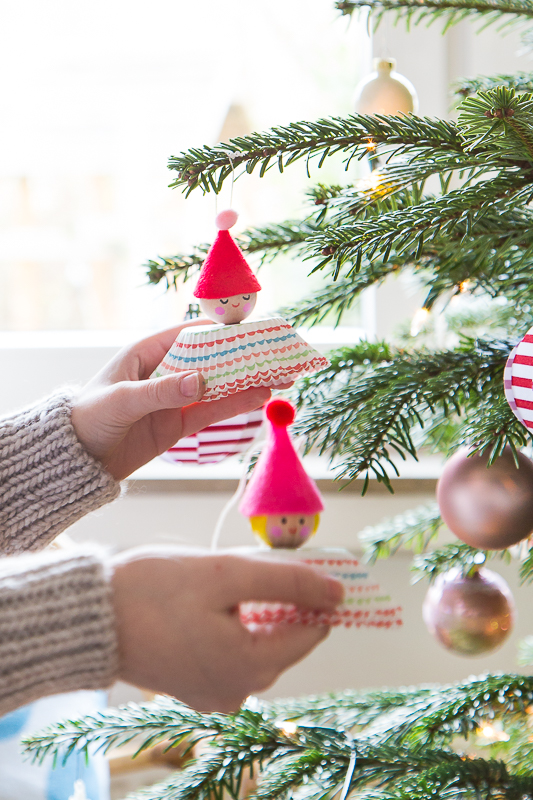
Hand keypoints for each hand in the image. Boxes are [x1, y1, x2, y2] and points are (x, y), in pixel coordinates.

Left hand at [71, 323, 271, 480]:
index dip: (223, 331)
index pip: (191, 334)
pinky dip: (235, 405)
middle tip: (278, 355)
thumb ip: (160, 392)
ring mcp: (173, 398)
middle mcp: (164, 371)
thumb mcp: (121, 401)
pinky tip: (260, 398)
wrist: (76, 462)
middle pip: (212, 359)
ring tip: (281, 377)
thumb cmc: (87, 419)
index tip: (253, 330)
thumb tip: (199, 381)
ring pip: (218, 386)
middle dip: (244, 357)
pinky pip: (211, 411)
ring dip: (248, 381)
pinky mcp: (177, 424)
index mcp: (146, 352)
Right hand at [110, 547, 343, 712]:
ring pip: (258, 645)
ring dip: (255, 612)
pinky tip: (210, 604)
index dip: (315, 596)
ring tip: (225, 584)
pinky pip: (232, 655)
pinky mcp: (193, 687)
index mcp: (249, 667)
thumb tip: (338, 595)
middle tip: (252, 568)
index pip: (310, 631)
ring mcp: (213, 694)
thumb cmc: (156, 590)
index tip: (313, 566)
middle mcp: (237, 692)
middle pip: (284, 640)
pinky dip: (233, 627)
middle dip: (279, 602)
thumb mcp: (228, 574)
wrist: (91, 615)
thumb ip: (287, 583)